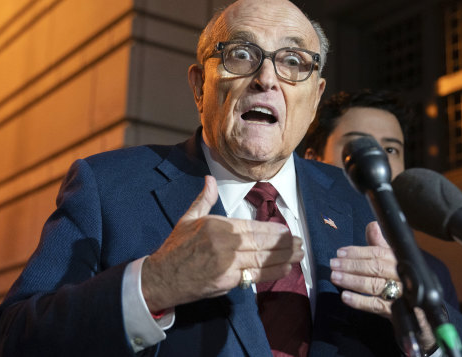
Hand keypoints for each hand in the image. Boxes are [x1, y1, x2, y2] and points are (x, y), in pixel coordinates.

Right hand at [141, 176, 302, 311]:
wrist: (161, 276)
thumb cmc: (176, 247)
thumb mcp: (188, 218)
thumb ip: (204, 199)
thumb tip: (209, 179)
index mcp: (218, 226)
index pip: (253, 227)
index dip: (272, 230)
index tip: (287, 231)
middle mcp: (225, 244)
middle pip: (261, 243)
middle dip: (283, 244)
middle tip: (300, 243)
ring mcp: (227, 264)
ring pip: (262, 259)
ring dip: (284, 257)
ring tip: (298, 254)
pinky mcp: (227, 281)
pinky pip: (255, 276)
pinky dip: (272, 273)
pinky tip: (285, 269)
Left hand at [330, 221, 436, 350]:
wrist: (421, 312)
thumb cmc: (402, 281)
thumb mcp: (394, 261)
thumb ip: (380, 244)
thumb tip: (372, 224)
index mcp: (400, 260)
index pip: (378, 253)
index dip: (358, 252)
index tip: (340, 252)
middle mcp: (402, 276)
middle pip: (375, 268)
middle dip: (352, 265)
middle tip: (333, 264)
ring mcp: (400, 295)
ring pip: (374, 285)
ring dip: (352, 281)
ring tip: (335, 277)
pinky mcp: (396, 312)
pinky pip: (376, 305)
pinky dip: (359, 301)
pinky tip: (345, 297)